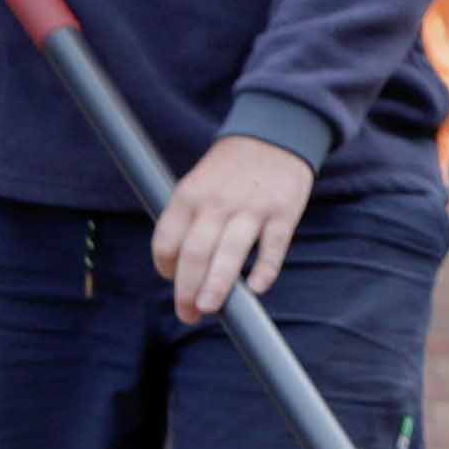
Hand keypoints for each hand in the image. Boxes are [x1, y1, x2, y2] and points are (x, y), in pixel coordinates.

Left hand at [150, 135, 315, 324]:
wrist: (274, 135)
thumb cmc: (229, 170)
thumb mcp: (197, 184)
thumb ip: (186, 221)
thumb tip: (179, 268)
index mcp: (188, 196)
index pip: (167, 241)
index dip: (165, 267)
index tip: (172, 281)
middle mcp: (217, 204)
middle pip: (195, 254)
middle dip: (187, 290)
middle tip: (188, 313)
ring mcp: (252, 209)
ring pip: (229, 254)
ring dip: (217, 286)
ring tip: (209, 308)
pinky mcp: (283, 213)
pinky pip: (273, 248)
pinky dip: (265, 270)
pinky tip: (256, 288)